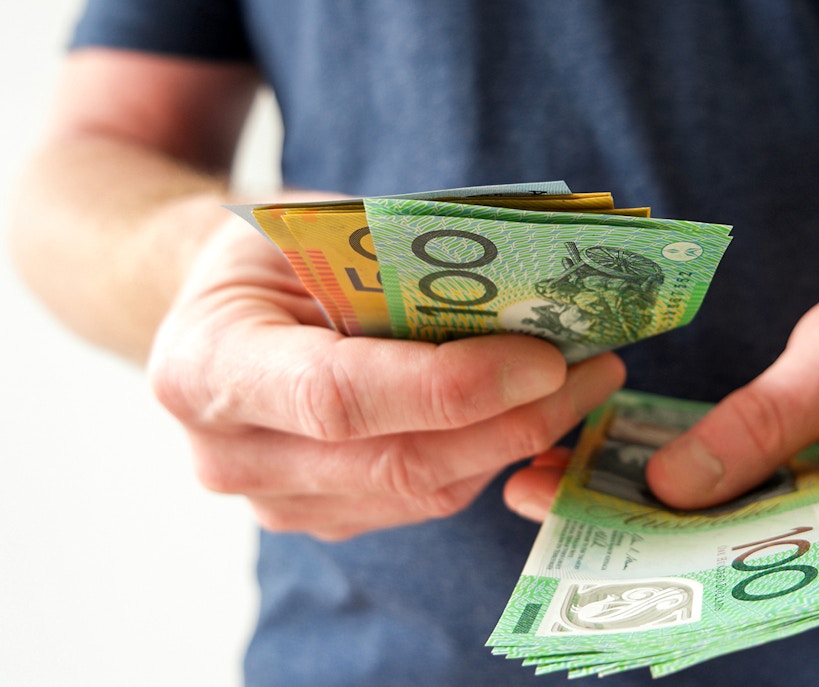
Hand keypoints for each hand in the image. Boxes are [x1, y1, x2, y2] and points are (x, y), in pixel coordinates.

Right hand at [148, 217, 624, 539]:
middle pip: (396, 461)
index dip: (451, 386)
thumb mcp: (318, 224)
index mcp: (207, 365)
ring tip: (584, 384)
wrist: (221, 309)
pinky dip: (489, 456)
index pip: (340, 396)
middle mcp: (229, 453)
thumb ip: (401, 258)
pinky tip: (535, 413)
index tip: (546, 359)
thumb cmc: (276, 252)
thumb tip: (535, 285)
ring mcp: (275, 500)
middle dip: (513, 420)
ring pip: (422, 491)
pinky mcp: (324, 517)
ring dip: (516, 441)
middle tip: (595, 370)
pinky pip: (424, 500)